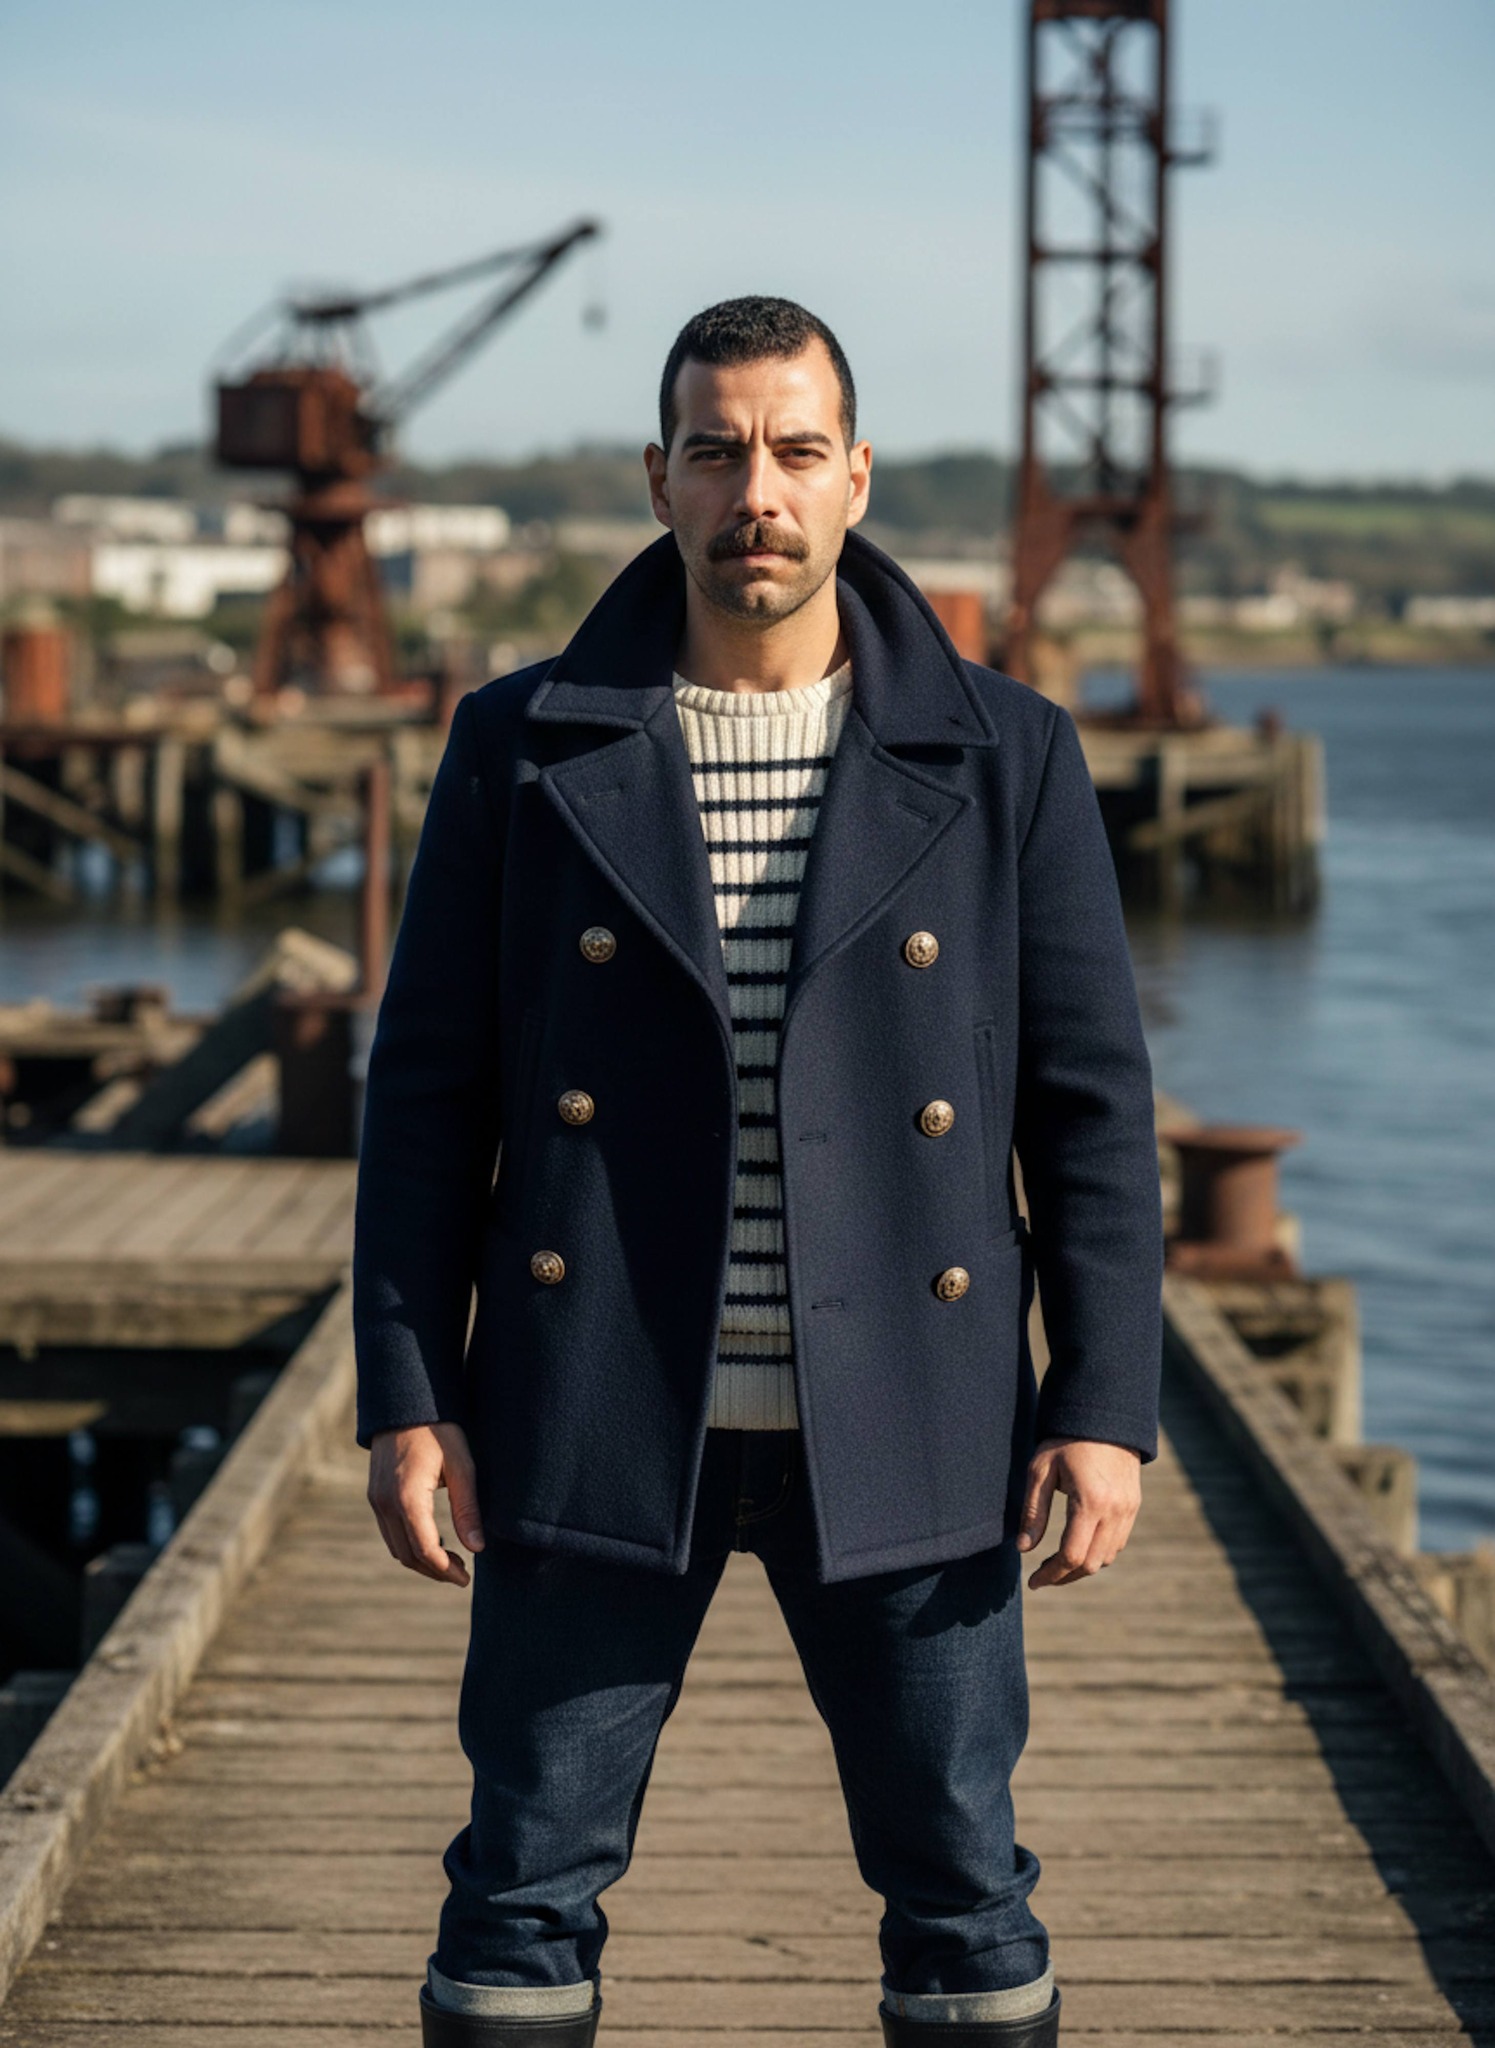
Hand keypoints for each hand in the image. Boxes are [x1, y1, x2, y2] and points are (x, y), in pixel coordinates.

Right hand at [367, 1421, 484, 1585]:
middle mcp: (385, 1503)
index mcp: (407, 1498)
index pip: (425, 1550)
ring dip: (421, 1561)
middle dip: (435, 1571)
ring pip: (396, 1548)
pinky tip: (434, 1541)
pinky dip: (410, 1545)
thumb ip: (468, 1509)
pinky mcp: (375, 1496)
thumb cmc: (440, 1431)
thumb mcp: (462, 1466)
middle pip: (408, 1556)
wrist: (406, 1403)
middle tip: (462, 1574)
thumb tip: (478, 1548)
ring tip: (452, 1560)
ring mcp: (376, 1500)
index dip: (446, 1571)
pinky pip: (389, 1533)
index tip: (466, 1579)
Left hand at [1017, 1436, 1141, 1589]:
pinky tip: (1078, 1546)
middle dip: (1065, 1576)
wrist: (1105, 1416)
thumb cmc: (1066, 1440)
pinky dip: (1098, 1553)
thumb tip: (1024, 1549)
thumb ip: (1034, 1512)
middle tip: (1042, 1575)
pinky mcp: (1133, 1505)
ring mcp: (1128, 1510)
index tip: (1033, 1582)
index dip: (1051, 1575)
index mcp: (1090, 1502)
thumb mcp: (1041, 1471)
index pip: (1071, 1556)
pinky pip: (1118, 1543)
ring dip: (1082, 1567)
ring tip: (1057, 1563)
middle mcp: (1115, 1511)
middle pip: (1091, 1564)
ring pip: (1107, 1557)